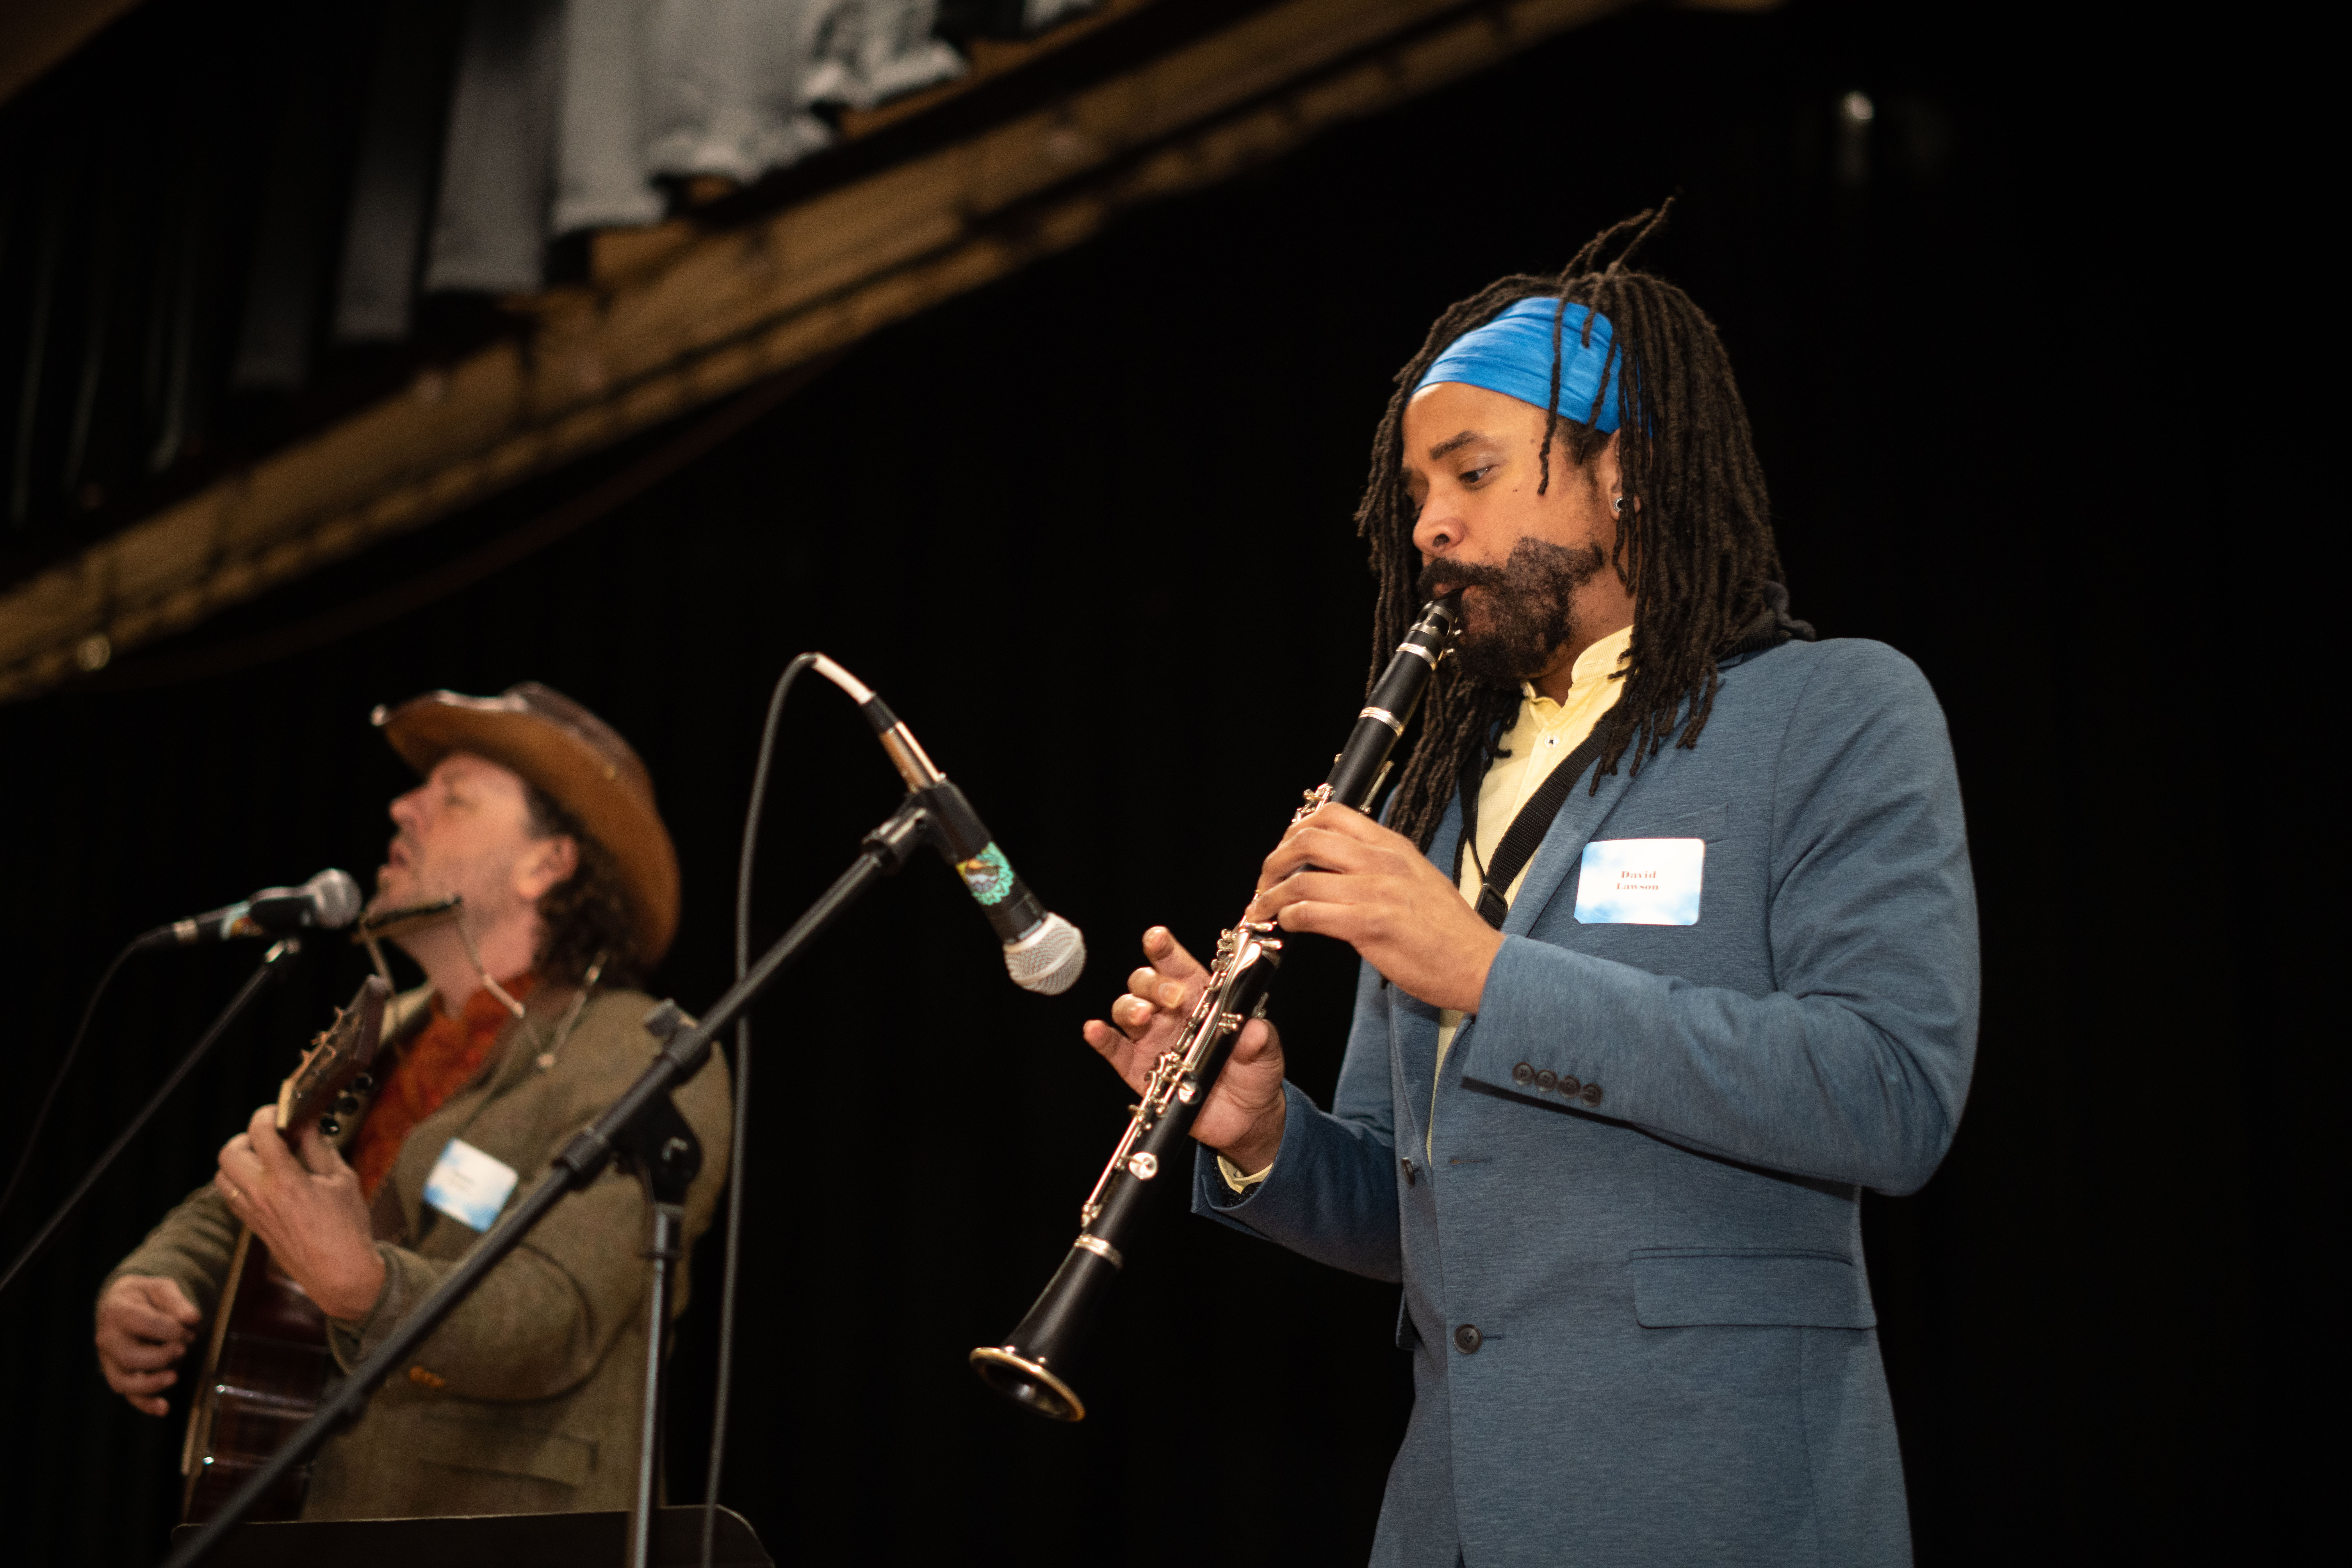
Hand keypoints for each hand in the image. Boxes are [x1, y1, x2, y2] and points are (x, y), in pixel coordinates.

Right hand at [95, 1275, 202, 1415]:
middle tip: (184, 1348)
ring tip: (175, 1376)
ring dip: (151, 1383)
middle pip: (130, 1357)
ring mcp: (109, 1360)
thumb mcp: (160, 1287)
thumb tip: (192, 1318)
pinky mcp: (118, 1374)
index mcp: (116, 1311)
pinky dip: (145, 1404)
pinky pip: (128, 1395)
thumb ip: (176, 1301)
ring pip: (124, 1381)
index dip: (170, 1329)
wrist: (124, 1304)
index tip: (189, 1328)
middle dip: (161, 1356)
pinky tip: (163, 1408)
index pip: (142, 1324)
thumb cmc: (145, 1296)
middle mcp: (107, 1339)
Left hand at [215, 1106, 384, 1322]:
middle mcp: (261, 1195)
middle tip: (271, 1136)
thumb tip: (306, 1127)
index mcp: (286, 1180)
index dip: (268, 1114)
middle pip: (230, 1151)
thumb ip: (319, 1150)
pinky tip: (264, 1180)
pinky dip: (240, 1180)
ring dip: (240, 1159)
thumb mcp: (342, 1181)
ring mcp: (252, 1212)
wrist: (338, 1273)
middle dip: (248, 1136)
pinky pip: (230, 1194)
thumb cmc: (346, 1229)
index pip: (260, 1133)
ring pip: (223, 1173)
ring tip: (265, 1158)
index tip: (281, 1112)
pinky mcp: (252, 1225)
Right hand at [1081, 927, 1288, 1173]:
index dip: (1165, 950)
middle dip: (1153, 983)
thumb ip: (1260, 1039)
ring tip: (1143, 1016)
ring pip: (1126, 1009)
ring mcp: (1151, 1039)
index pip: (1177, 966)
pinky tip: (1094, 1030)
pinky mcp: (1138, 1068)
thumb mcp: (1267, 1053)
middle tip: (1172, 998)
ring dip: (1130, 1007)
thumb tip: (1254, 1030)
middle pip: (1146, 982)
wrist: (1244, 1118)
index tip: (1157, 938)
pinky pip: (1114, 1049)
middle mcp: (1171, 1014)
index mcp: (1200, 999)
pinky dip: (1101, 1038)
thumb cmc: (1254, 1074)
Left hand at [1248, 802, 1501, 1012]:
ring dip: (1271, 894)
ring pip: (1301, 878)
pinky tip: (1286, 926)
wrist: (1479, 963)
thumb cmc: (1449, 931)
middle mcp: (1382, 861)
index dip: (1297, 828)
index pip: (1333, 814)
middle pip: (1308, 839)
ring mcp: (1374, 891)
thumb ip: (1380, 867)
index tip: (1285, 849)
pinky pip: (1310, 912)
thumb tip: (1341, 869)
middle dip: (1275, 859)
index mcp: (1393, 846)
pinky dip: (1288, 917)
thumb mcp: (1417, 879)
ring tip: (1263, 909)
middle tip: (1265, 881)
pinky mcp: (1368, 924)